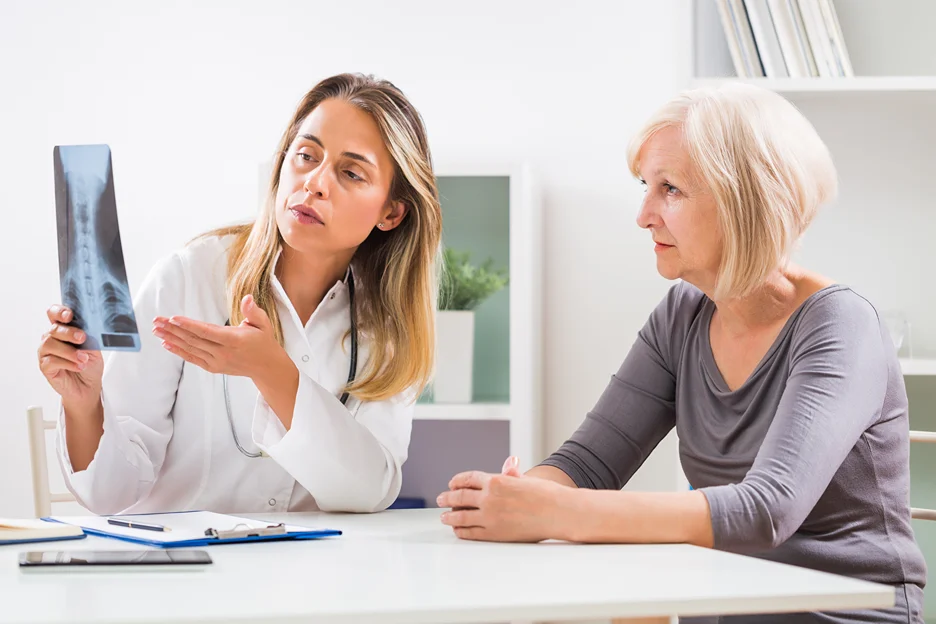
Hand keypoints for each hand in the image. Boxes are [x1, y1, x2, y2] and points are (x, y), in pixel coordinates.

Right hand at [38, 305, 103, 406]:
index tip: (69, 315)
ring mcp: (46, 352)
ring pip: (50, 344)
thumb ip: (89, 337)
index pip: (55, 314)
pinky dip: (68, 363)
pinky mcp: (45, 366)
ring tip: (83, 358)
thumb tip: (88, 329)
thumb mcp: (94, 348)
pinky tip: (79, 366)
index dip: (59, 312)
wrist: (89, 386)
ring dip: (69, 351)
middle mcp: (52, 338)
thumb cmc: (90, 364)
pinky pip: (51, 360)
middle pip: (54, 329)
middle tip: (82, 338)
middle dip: (68, 332)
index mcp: (63, 329)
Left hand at [153, 295, 284, 378]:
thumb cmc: (264, 341)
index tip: (173, 318)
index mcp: (234, 340)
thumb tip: (247, 298)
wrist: (266, 367)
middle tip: (157, 320)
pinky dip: (179, 351)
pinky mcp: (213, 367)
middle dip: (173, 329)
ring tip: (157, 330)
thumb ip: (254, 311)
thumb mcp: (263, 324)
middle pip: (193, 339)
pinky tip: (167, 344)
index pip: (206, 331)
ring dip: (172, 339)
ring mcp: (217, 362)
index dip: (188, 325)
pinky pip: (192, 358)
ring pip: (190, 348)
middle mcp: (223, 353)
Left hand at [436, 456, 574, 541]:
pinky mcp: (494, 533)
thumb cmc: (546, 494)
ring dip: (449, 515)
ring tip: (444, 516)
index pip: (468, 478)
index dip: (457, 481)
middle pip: (460, 496)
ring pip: (461, 515)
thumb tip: (509, 464)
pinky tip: (457, 529)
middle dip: (448, 497)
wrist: (559, 512)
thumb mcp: (525, 479)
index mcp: (496, 480)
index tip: (452, 484)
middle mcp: (490, 497)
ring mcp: (490, 516)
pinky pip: (471, 532)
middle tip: (441, 499)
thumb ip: (511, 475)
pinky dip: (461, 530)